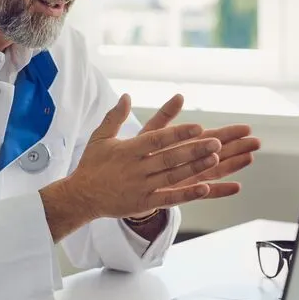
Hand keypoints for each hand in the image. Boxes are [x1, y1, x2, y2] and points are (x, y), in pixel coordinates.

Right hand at [64, 94, 222, 219]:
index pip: (157, 139)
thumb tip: (126, 96)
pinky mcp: (143, 203)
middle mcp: (136, 168)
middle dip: (194, 149)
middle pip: (170, 158)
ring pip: (173, 177)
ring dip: (195, 168)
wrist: (81, 196)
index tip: (198, 126)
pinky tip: (204, 188)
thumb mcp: (100, 137)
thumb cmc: (92, 164)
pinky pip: (169, 199)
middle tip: (217, 142)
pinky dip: (187, 194)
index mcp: (128, 150)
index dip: (178, 132)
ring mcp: (141, 187)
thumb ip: (114, 116)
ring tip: (216, 159)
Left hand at [132, 94, 260, 216]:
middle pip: (216, 153)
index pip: (209, 137)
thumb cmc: (133, 155)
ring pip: (213, 171)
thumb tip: (179, 95)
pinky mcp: (178, 193)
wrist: (121, 181)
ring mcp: (185, 178)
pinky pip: (200, 193)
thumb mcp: (149, 133)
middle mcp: (188, 161)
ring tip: (250, 158)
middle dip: (236, 147)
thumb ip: (164, 116)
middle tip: (256, 142)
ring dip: (232, 165)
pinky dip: (218, 191)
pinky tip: (235, 187)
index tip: (246, 128)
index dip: (227, 133)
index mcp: (182, 145)